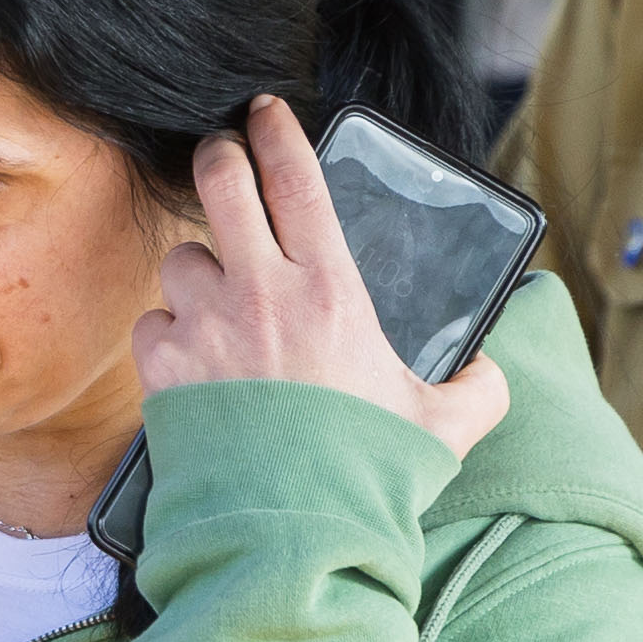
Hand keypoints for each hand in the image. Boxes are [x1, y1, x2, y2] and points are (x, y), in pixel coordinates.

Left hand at [128, 98, 510, 460]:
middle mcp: (260, 293)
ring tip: (222, 307)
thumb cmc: (364, 478)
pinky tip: (195, 361)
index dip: (278, 131)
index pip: (298, 179)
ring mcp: (205, 327)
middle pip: (221, 184)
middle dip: (219, 157)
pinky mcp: (163, 368)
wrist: (287, 532)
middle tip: (223, 156)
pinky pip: (154, 324)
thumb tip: (488, 369)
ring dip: (198, 271)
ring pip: (182, 260)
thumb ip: (476, 388)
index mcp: (331, 290)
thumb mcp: (441, 427)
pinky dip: (168, 334)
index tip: (266, 109)